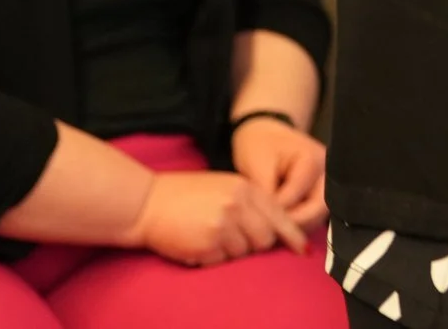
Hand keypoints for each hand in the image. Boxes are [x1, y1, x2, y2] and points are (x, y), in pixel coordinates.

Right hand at [130, 170, 308, 265]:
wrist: (146, 203)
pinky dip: (213, 259)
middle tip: (234, 240)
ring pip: (244, 252)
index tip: (301, 248)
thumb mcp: (224, 185)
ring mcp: (222, 226)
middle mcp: (237, 206)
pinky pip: (222, 262)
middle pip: (265, 239)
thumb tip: (274, 226)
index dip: (291, 235)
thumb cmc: (184, 194)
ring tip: (210, 237)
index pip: (279, 215)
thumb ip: (249, 201)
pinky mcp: (206, 245)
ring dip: (231, 252)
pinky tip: (199, 245)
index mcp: (245, 188)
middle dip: (255, 245)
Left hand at [231, 116, 327, 227]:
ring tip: (272, 231)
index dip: (277, 213)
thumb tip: (270, 223)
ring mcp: (326, 183)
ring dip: (297, 226)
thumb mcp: (257, 165)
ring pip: (318, 215)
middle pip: (318, 209)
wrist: (265, 134)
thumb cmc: (259, 146)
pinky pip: (313, 214)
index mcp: (312, 161)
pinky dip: (298, 222)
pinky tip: (280, 225)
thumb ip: (267, 194)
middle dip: (294, 224)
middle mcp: (326, 172)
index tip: (257, 222)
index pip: (297, 197)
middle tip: (269, 234)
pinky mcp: (319, 192)